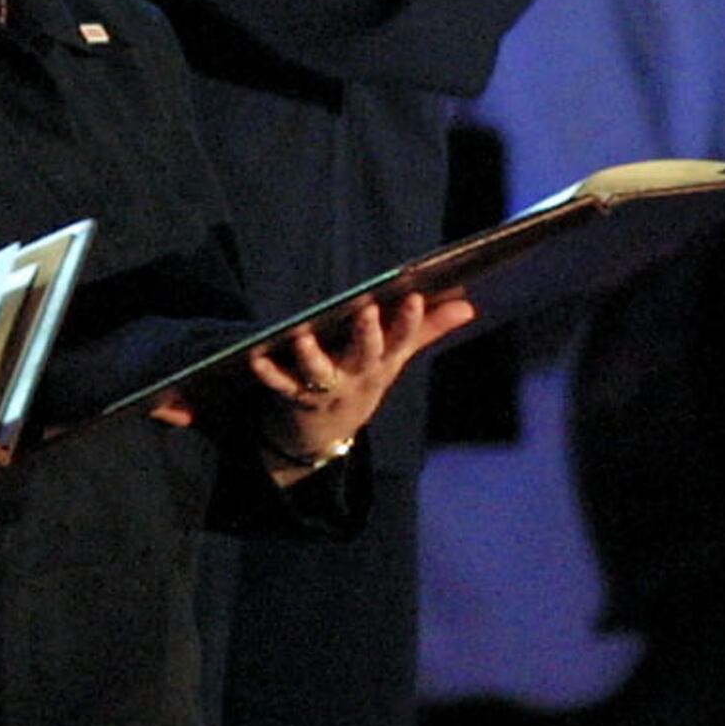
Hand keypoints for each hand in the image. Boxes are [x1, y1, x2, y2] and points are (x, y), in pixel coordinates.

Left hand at [247, 289, 471, 472]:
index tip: (415, 294)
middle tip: (367, 308)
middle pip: (366, 354)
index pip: (403, 338)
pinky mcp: (295, 397)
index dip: (412, 319)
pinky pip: (281, 386)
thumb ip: (428, 328)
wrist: (328, 431)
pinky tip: (255, 357)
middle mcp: (358, 375)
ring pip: (320, 372)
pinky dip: (268, 374)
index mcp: (384, 361)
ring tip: (302, 333)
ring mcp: (327, 389)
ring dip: (312, 355)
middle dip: (368, 333)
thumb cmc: (363, 376)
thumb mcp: (397, 355)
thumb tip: (468, 304)